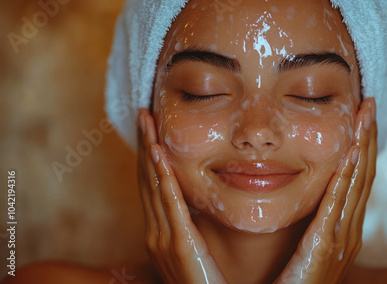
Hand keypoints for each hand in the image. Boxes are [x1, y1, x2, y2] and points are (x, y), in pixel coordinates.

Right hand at [137, 109, 227, 283]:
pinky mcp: (180, 245)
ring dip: (151, 152)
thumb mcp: (190, 248)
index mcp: (159, 232)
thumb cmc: (203, 281)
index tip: (150, 130)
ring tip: (148, 124)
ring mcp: (163, 239)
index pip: (151, 186)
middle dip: (145, 145)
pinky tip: (160, 157)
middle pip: (147, 180)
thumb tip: (192, 202)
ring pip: (154, 186)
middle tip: (143, 114)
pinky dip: (163, 178)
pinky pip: (170, 205)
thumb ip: (187, 225)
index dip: (149, 156)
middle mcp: (156, 232)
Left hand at [274, 98, 376, 283]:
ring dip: (361, 146)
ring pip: (357, 182)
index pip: (357, 176)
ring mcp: (342, 237)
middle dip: (367, 137)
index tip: (361, 115)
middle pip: (363, 173)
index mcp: (345, 225)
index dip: (362, 145)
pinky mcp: (326, 246)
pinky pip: (338, 204)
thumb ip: (314, 216)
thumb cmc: (295, 278)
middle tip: (369, 103)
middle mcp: (350, 228)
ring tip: (364, 115)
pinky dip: (346, 176)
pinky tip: (350, 152)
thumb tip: (302, 186)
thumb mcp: (308, 241)